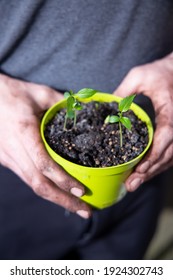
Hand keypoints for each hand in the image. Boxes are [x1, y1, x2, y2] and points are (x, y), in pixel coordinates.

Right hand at [0, 74, 90, 217]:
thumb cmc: (12, 93)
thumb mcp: (40, 93)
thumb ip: (63, 104)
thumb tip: (86, 111)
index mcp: (23, 132)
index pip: (43, 164)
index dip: (62, 180)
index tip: (81, 190)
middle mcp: (13, 150)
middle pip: (37, 183)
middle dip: (63, 200)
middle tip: (85, 210)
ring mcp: (7, 157)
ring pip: (31, 184)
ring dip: (54, 197)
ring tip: (75, 205)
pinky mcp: (5, 159)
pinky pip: (26, 177)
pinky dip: (43, 187)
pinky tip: (57, 191)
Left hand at [113, 53, 172, 191]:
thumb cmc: (159, 73)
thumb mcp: (139, 76)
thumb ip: (123, 91)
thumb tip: (106, 108)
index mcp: (170, 112)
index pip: (166, 136)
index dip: (154, 154)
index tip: (140, 167)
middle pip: (167, 154)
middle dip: (150, 171)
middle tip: (131, 184)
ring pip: (170, 158)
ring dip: (153, 171)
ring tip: (134, 183)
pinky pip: (170, 154)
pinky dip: (158, 165)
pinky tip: (145, 172)